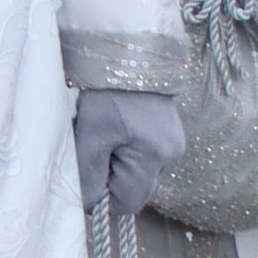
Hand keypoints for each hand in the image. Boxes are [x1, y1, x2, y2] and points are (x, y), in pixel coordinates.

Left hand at [77, 87, 188, 215]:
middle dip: (109, 179)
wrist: (128, 53)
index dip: (102, 198)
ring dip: (117, 165)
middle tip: (90, 150)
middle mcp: (172, 156)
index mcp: (155, 158)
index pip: (128, 203)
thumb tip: (89, 203)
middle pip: (137, 190)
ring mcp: (174, 144)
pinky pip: (145, 157)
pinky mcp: (170, 134)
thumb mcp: (90, 133)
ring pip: (140, 174)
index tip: (83, 176)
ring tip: (102, 135)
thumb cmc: (106, 93)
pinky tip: (114, 129)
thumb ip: (89, 172)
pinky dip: (126, 152)